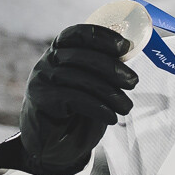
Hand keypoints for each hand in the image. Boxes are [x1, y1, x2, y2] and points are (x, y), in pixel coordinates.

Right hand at [19, 25, 137, 174]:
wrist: (54, 141)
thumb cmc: (79, 107)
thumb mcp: (94, 82)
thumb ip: (105, 66)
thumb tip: (132, 50)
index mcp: (62, 50)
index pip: (77, 33)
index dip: (101, 36)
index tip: (125, 46)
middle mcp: (48, 60)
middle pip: (81, 56)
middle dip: (112, 68)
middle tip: (134, 82)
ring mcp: (41, 78)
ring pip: (79, 78)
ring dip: (109, 93)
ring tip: (127, 107)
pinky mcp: (40, 99)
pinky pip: (72, 97)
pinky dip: (97, 107)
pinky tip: (111, 117)